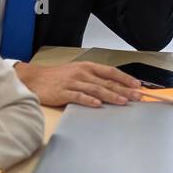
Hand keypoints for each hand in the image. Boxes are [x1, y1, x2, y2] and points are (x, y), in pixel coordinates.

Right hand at [14, 61, 142, 107]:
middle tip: (138, 97)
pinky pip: (78, 96)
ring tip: (123, 102)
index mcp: (87, 67)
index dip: (125, 78)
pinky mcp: (62, 92)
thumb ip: (94, 78)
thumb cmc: (58, 77)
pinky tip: (98, 105)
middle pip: (106, 82)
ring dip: (111, 96)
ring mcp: (72, 82)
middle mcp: (82, 73)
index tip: (137, 85)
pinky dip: (88, 100)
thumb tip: (115, 86)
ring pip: (96, 89)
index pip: (110, 71)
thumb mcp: (78, 71)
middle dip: (124, 89)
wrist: (34, 78)